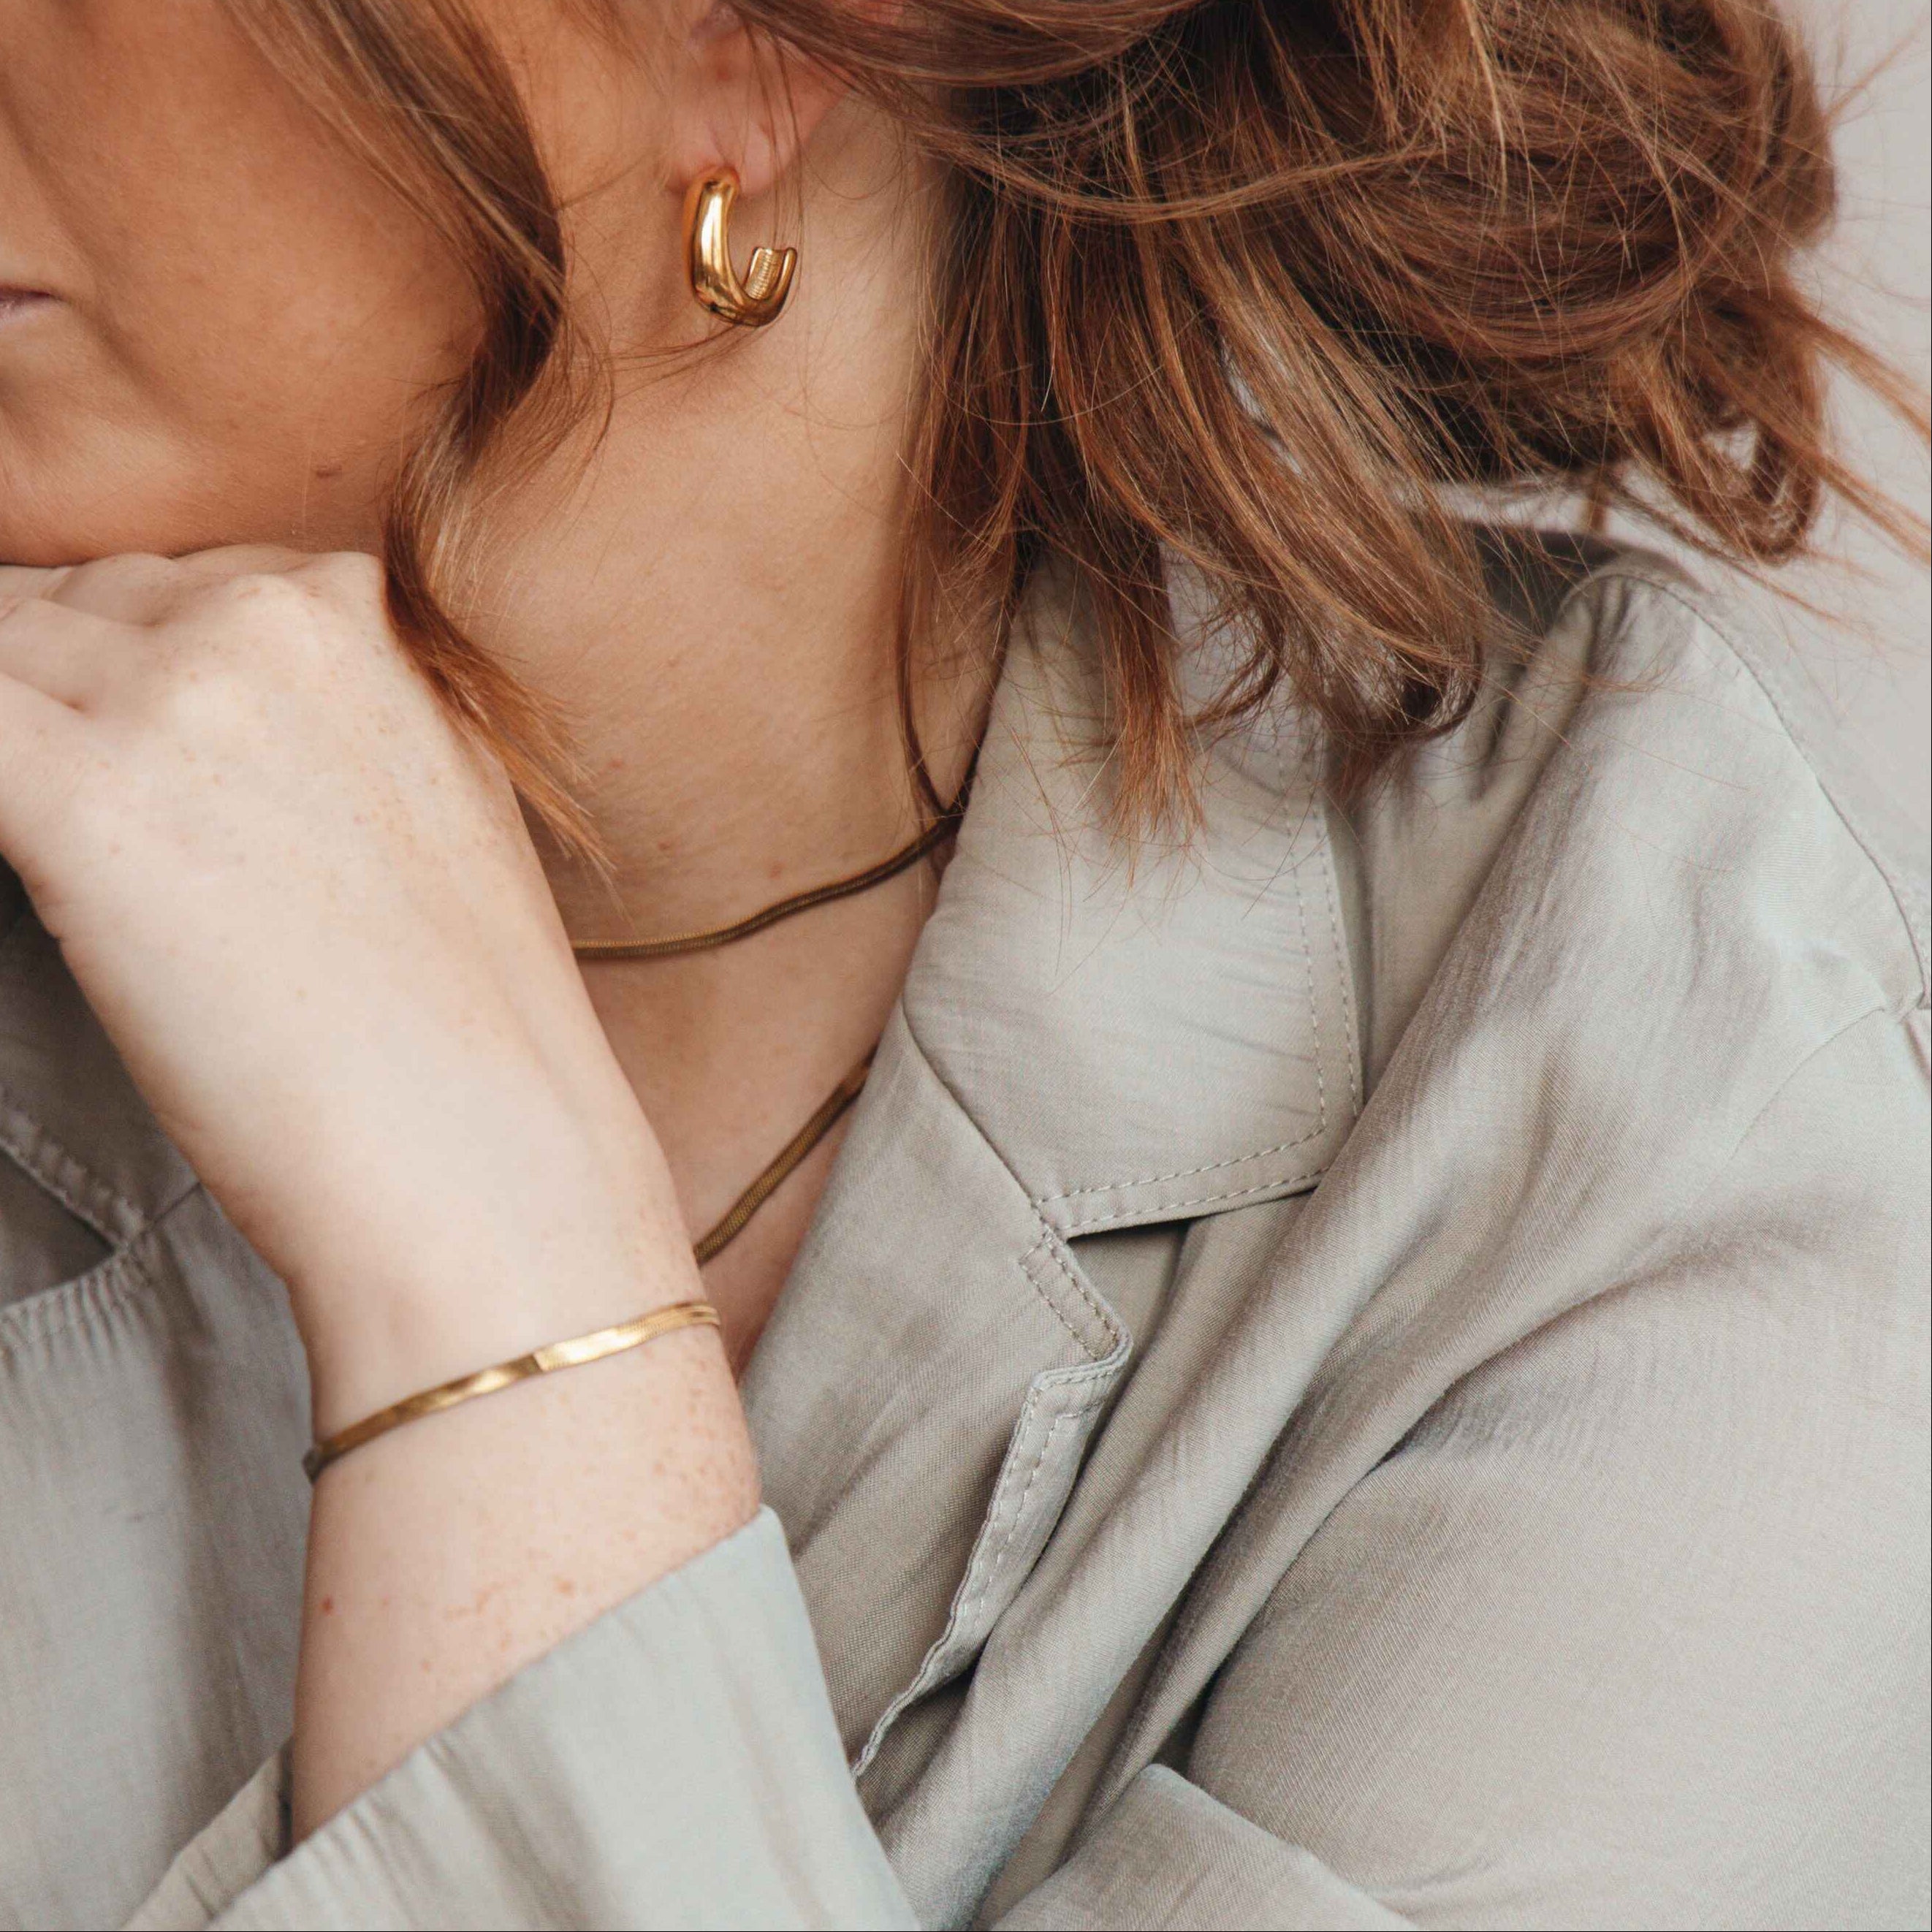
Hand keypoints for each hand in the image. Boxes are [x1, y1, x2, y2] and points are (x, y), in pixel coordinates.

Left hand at [0, 550, 696, 1426]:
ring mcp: (175, 698)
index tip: (125, 761)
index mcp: (363, 616)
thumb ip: (333, 720)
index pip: (177, 588)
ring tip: (78, 856)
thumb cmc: (465, 1026)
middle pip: (79, 607)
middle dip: (61, 699)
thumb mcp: (441, 807)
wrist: (487, 1156)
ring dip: (17, 748)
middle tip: (112, 838)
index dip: (128, 677)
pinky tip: (21, 848)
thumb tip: (197, 724)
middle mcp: (272, 620)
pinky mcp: (81, 798)